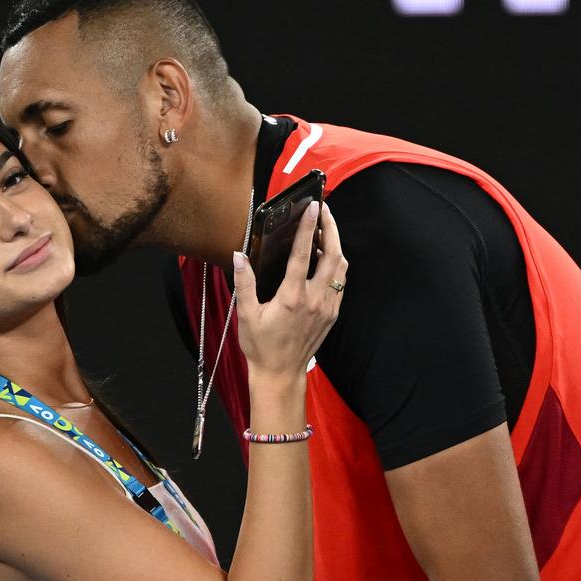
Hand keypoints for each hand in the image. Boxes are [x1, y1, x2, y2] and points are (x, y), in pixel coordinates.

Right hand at [233, 201, 347, 378]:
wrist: (280, 374)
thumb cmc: (261, 346)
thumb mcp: (246, 314)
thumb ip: (244, 283)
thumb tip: (239, 256)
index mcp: (292, 297)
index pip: (303, 254)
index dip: (308, 227)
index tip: (313, 206)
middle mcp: (314, 300)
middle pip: (333, 255)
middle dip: (331, 228)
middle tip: (324, 210)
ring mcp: (327, 307)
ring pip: (341, 268)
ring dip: (336, 245)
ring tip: (325, 230)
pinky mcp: (332, 314)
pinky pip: (340, 283)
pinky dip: (337, 266)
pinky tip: (327, 259)